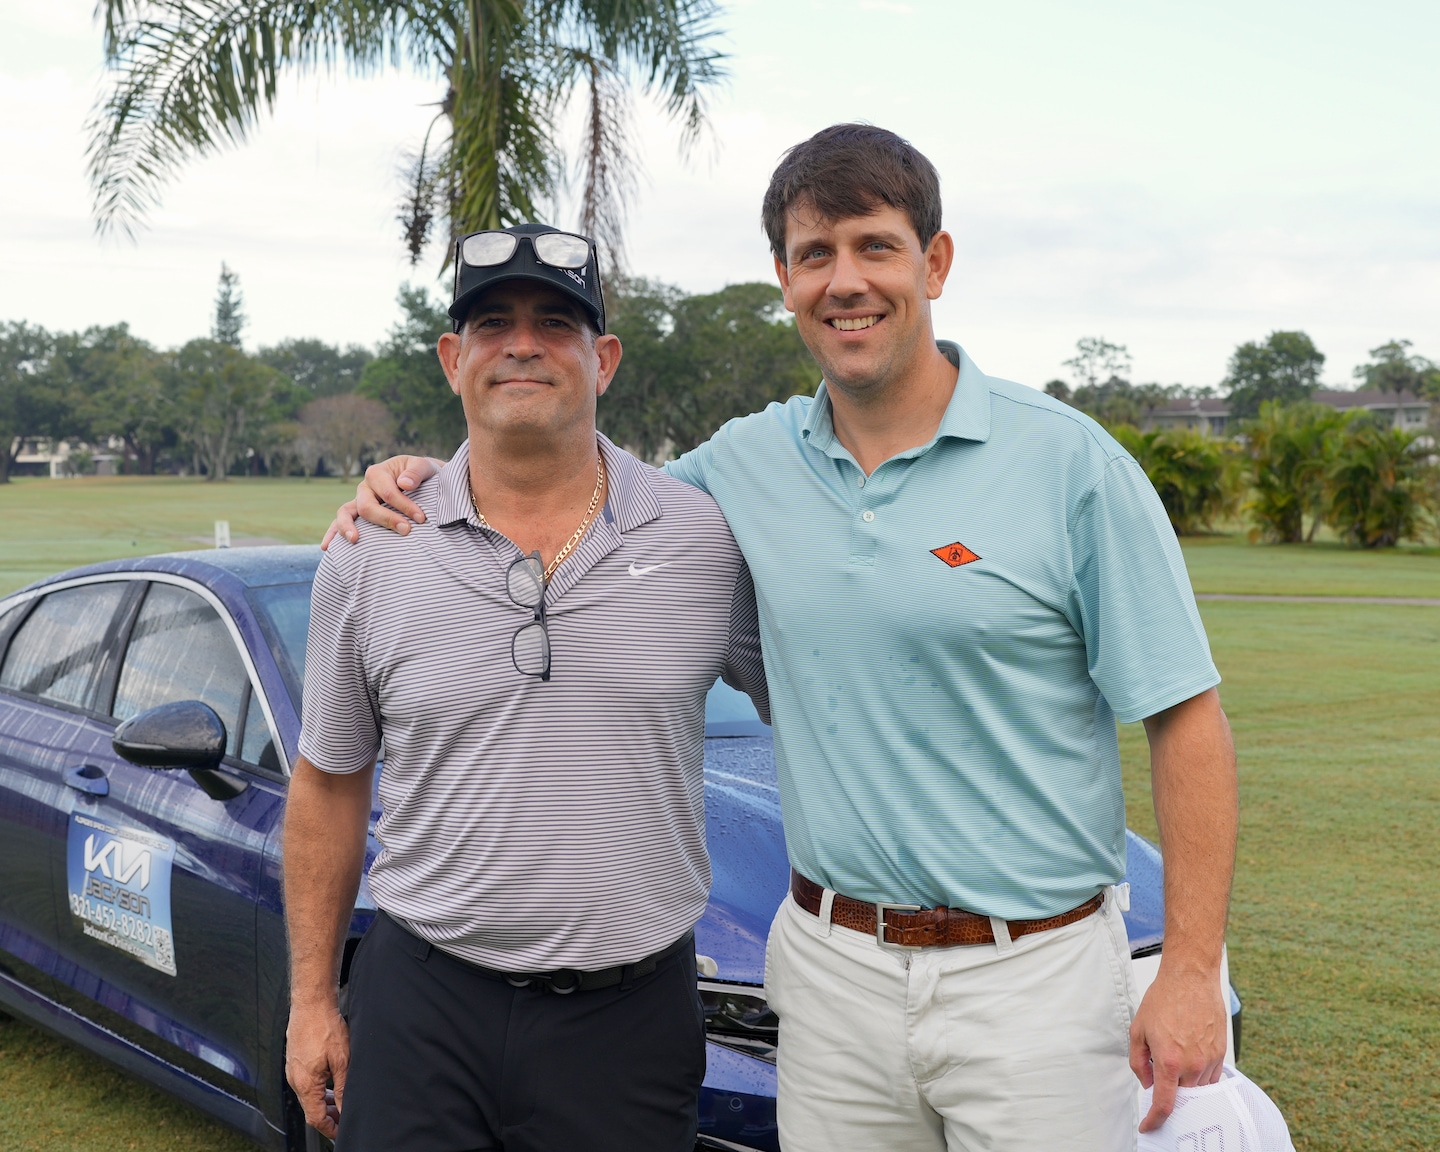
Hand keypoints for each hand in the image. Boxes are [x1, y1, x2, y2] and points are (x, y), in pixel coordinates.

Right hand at [285, 1001, 349, 1138]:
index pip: (315, 1118)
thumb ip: (343, 1088)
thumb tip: (345, 1107)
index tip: (341, 1130)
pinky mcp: (295, 1061)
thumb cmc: (324, 1026)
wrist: (311, 1004)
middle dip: (328, 1115)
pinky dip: (318, 1089)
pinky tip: (331, 1084)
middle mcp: (295, 1080)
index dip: (329, 1128)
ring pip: (309, 1095)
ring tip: (340, 1101)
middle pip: (311, 1108)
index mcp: (305, 1084)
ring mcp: (293, 1070)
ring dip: (324, 1102)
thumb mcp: (342, 1060)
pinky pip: (306, 1082)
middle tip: (344, 1116)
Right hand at [321, 455, 442, 547]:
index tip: (421, 518)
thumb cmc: (421, 474)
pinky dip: (333, 534)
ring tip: (354, 540)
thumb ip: (416, 472)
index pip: (388, 492)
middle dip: (386, 519)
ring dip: (347, 527)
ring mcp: (359, 501)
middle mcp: (364, 488)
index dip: (405, 506)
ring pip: (345, 513)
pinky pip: (341, 523)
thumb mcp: (423, 466)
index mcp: (377, 473)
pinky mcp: (358, 515)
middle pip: (367, 506)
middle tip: (406, 530)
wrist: (420, 480)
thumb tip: (404, 484)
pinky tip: (327, 547)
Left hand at [1130, 964, 1227, 1131]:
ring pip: (1198, 1089)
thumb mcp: (1138, 1029)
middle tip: (1160, 1083)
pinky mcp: (1221, 1053)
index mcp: (1168, 1060)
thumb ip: (1138, 1062)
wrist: (1191, 977)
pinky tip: (1189, 1060)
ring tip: (1174, 1060)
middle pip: (1183, 1098)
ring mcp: (1210, 1060)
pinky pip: (1211, 1077)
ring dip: (1185, 1085)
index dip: (1155, 1120)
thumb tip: (1146, 1083)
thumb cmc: (1163, 999)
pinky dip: (1199, 1076)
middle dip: (1170, 1097)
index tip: (1150, 1126)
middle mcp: (1192, 1064)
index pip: (1165, 1104)